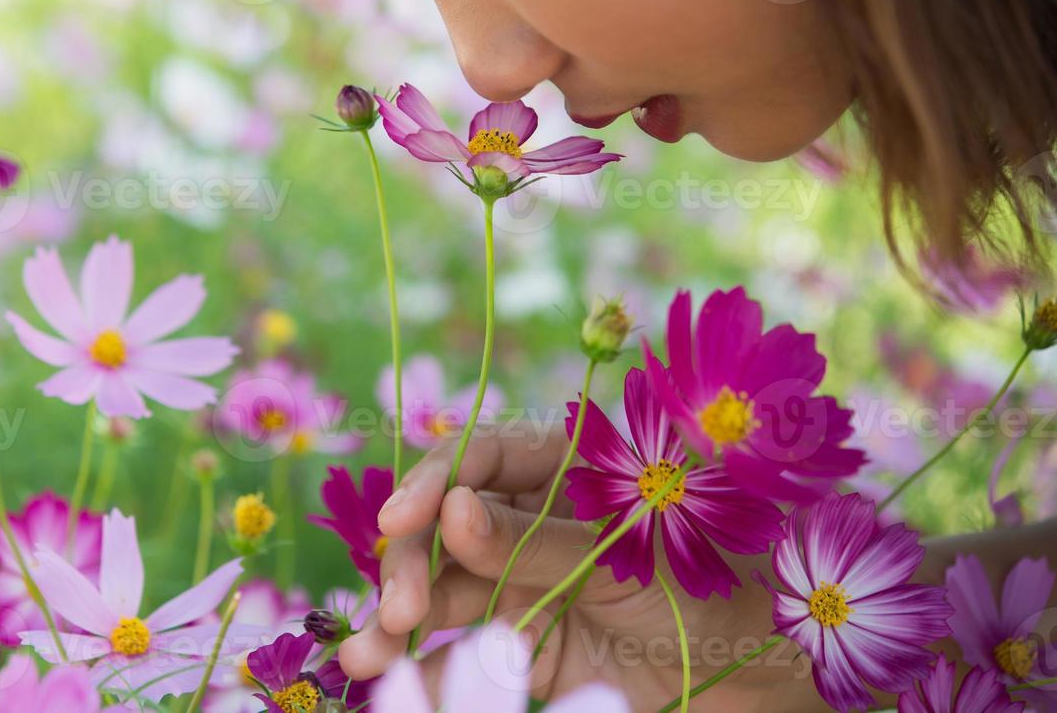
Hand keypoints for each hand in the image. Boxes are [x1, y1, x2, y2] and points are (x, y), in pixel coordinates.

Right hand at [337, 428, 824, 712]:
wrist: (774, 674)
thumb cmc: (723, 583)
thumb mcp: (630, 555)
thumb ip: (538, 539)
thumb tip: (450, 513)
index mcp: (567, 465)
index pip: (479, 456)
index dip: (431, 483)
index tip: (397, 522)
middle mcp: (535, 514)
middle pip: (445, 524)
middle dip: (410, 562)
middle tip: (395, 612)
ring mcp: (527, 578)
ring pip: (441, 587)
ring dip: (397, 617)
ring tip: (362, 656)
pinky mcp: (527, 640)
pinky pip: (463, 645)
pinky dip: (423, 662)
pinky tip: (387, 679)